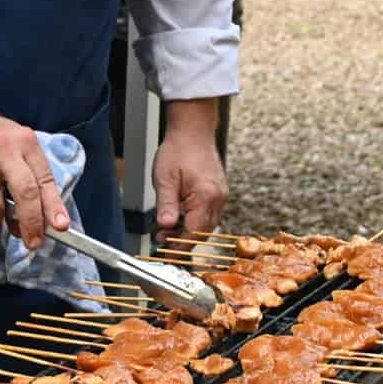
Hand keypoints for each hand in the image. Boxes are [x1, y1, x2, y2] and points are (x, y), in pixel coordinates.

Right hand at [0, 105, 70, 248]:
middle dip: (30, 222)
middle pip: (25, 193)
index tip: (60, 227)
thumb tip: (37, 218)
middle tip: (31, 242)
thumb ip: (26, 176)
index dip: (54, 205)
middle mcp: (5, 149)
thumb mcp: (14, 146)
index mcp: (25, 142)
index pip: (44, 178)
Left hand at [151, 104, 226, 241]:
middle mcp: (218, 198)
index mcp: (205, 196)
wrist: (193, 131)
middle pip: (202, 233)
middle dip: (182, 240)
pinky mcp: (219, 192)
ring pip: (207, 225)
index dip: (179, 246)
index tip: (166, 253)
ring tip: (168, 228)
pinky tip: (181, 217)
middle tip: (161, 238)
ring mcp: (221, 195)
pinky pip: (209, 214)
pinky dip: (196, 220)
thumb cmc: (179, 149)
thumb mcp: (165, 179)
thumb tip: (166, 227)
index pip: (194, 233)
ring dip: (189, 231)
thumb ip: (166, 205)